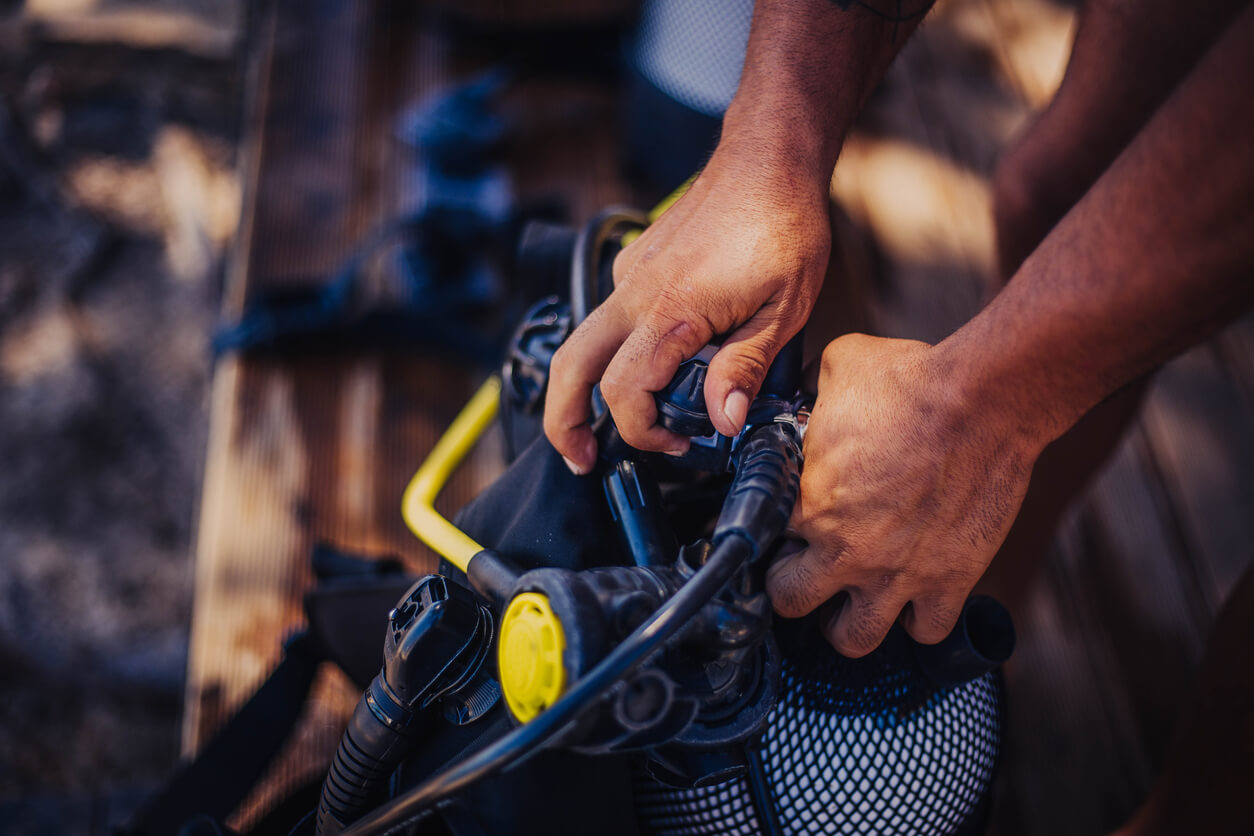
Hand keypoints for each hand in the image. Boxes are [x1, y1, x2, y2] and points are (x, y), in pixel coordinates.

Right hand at [543, 145, 830, 472]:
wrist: (767, 160)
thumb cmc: (783, 227)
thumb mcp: (784, 309)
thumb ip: (745, 368)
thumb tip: (723, 421)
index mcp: (672, 311)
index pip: (625, 391)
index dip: (642, 431)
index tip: (678, 443)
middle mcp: (635, 293)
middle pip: (570, 367)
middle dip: (563, 421)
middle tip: (578, 459)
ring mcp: (628, 276)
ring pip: (581, 342)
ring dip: (580, 389)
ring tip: (596, 427)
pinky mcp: (633, 265)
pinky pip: (611, 317)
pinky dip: (616, 351)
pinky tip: (656, 362)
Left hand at [767, 334, 1044, 655]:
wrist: (984, 400)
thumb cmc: (911, 381)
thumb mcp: (838, 371)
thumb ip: (811, 396)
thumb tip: (806, 396)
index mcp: (808, 504)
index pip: (761, 543)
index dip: (771, 537)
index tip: (785, 529)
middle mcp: (845, 550)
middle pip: (791, 603)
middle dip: (794, 588)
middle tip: (809, 569)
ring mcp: (896, 574)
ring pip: (852, 639)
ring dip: (848, 621)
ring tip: (855, 597)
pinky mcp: (948, 582)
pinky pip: (924, 632)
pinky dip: (919, 620)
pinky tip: (916, 595)